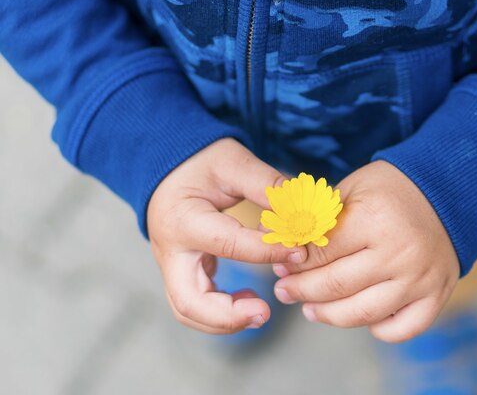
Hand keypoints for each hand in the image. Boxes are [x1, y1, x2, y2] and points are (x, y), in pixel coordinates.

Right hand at [147, 138, 307, 334]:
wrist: (167, 166)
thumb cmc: (199, 162)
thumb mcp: (234, 162)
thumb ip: (267, 186)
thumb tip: (303, 213)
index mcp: (183, 219)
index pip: (228, 244)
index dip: (268, 251)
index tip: (299, 251)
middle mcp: (170, 250)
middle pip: (188, 302)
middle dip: (228, 316)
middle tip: (265, 312)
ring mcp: (171, 265)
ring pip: (188, 311)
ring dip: (225, 320)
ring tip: (260, 310)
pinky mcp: (181, 271)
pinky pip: (195, 304)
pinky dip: (221, 311)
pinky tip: (248, 298)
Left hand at [272, 161, 458, 342]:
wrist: (448, 191)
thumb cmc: (391, 189)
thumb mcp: (351, 190)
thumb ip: (319, 220)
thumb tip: (286, 249)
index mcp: (374, 219)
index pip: (320, 253)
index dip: (293, 262)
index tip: (279, 266)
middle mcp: (399, 253)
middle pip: (335, 286)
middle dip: (300, 291)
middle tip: (284, 291)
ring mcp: (420, 279)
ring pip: (362, 314)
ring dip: (328, 316)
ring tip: (310, 310)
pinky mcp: (437, 295)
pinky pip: (401, 329)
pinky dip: (377, 330)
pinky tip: (360, 317)